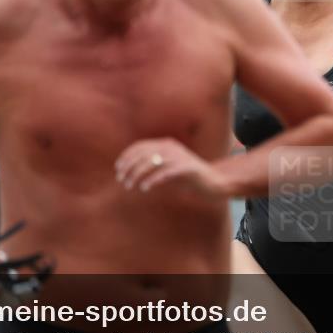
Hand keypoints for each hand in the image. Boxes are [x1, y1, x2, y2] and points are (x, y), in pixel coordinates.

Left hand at [115, 137, 229, 198]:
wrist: (214, 182)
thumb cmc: (188, 178)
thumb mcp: (168, 168)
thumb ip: (153, 166)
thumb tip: (130, 171)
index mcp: (166, 144)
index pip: (140, 146)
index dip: (126, 156)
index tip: (118, 169)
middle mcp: (172, 147)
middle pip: (143, 154)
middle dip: (129, 167)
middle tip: (122, 180)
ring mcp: (180, 157)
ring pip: (152, 162)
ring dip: (137, 174)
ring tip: (130, 186)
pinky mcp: (187, 169)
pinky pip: (165, 173)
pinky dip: (152, 180)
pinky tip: (145, 188)